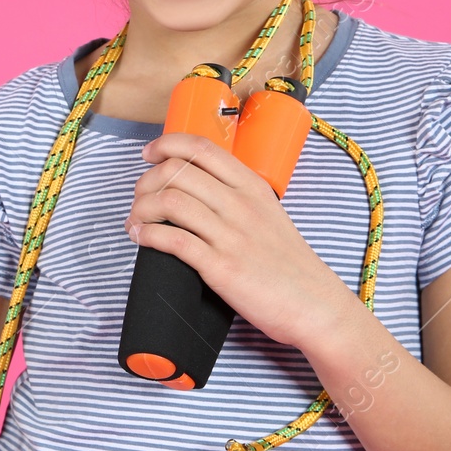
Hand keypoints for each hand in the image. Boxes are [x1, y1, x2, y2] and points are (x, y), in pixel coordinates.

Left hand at [124, 131, 358, 350]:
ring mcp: (231, 236)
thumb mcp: (269, 213)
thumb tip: (194, 184)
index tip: (148, 153)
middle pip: (177, 171)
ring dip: (141, 208)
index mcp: (252, 186)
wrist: (314, 305)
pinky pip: (174, 240)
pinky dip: (148, 234)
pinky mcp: (221, 267)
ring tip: (136, 221)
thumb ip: (236, 195)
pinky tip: (142, 237)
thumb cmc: (288, 263)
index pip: (201, 148)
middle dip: (145, 181)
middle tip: (139, 197)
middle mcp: (241, 205)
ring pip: (169, 201)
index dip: (166, 145)